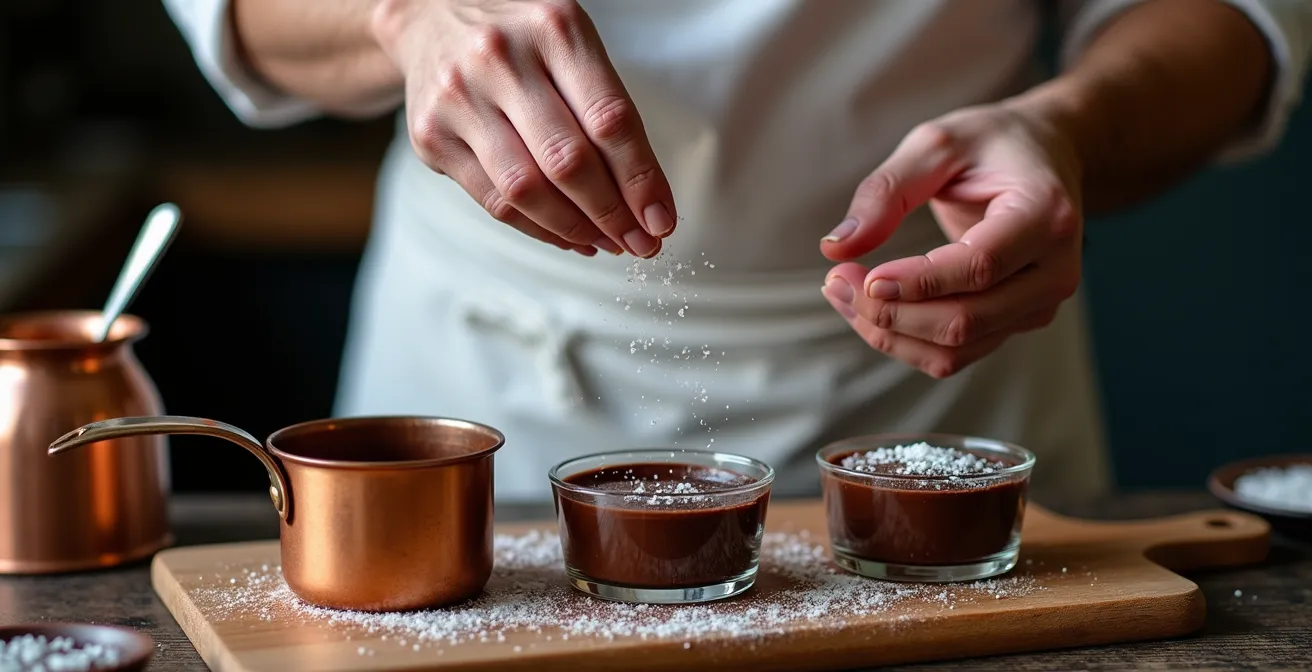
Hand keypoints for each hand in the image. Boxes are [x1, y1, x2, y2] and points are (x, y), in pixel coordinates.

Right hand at [370, 0, 675, 256]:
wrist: (428, 16)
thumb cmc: (518, 35)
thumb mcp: (569, 42)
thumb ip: (606, 107)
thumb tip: (646, 197)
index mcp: (552, 28)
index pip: (609, 119)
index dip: (640, 179)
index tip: (660, 218)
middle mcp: (500, 59)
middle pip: (567, 161)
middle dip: (612, 214)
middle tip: (640, 242)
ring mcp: (459, 98)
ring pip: (526, 190)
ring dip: (576, 229)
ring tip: (606, 243)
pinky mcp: (431, 136)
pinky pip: (493, 201)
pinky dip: (538, 228)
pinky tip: (567, 235)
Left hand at [819, 101, 1083, 377]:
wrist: (1047, 155)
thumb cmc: (990, 144)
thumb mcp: (936, 144)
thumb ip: (886, 191)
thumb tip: (835, 249)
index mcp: (1045, 214)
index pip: (978, 267)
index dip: (915, 282)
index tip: (860, 276)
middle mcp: (1054, 270)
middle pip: (965, 320)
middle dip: (889, 312)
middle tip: (834, 281)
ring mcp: (1039, 304)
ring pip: (956, 348)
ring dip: (889, 332)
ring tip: (842, 293)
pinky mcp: (1017, 322)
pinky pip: (956, 352)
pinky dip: (904, 339)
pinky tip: (870, 307)